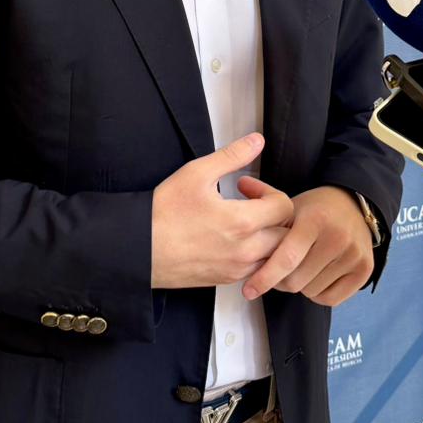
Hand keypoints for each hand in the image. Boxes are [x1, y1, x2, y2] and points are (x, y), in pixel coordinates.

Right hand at [151, 133, 293, 288]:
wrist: (137, 249)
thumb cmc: (162, 213)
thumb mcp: (196, 173)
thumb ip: (232, 156)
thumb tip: (256, 141)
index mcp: (242, 223)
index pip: (284, 207)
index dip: (268, 190)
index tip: (246, 186)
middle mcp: (245, 251)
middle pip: (285, 234)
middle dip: (272, 214)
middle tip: (248, 203)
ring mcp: (236, 269)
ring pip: (273, 256)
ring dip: (267, 237)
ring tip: (244, 222)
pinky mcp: (225, 280)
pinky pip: (255, 270)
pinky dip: (254, 255)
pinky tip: (233, 240)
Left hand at [240, 186, 373, 307]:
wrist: (355, 205)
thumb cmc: (316, 209)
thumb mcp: (290, 203)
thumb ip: (264, 199)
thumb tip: (240, 183)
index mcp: (314, 221)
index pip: (286, 258)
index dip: (264, 277)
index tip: (248, 290)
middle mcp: (337, 238)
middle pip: (296, 281)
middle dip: (280, 281)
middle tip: (278, 271)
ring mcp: (354, 255)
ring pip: (311, 291)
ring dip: (299, 285)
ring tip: (300, 268)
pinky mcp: (365, 270)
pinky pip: (330, 299)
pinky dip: (317, 293)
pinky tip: (315, 276)